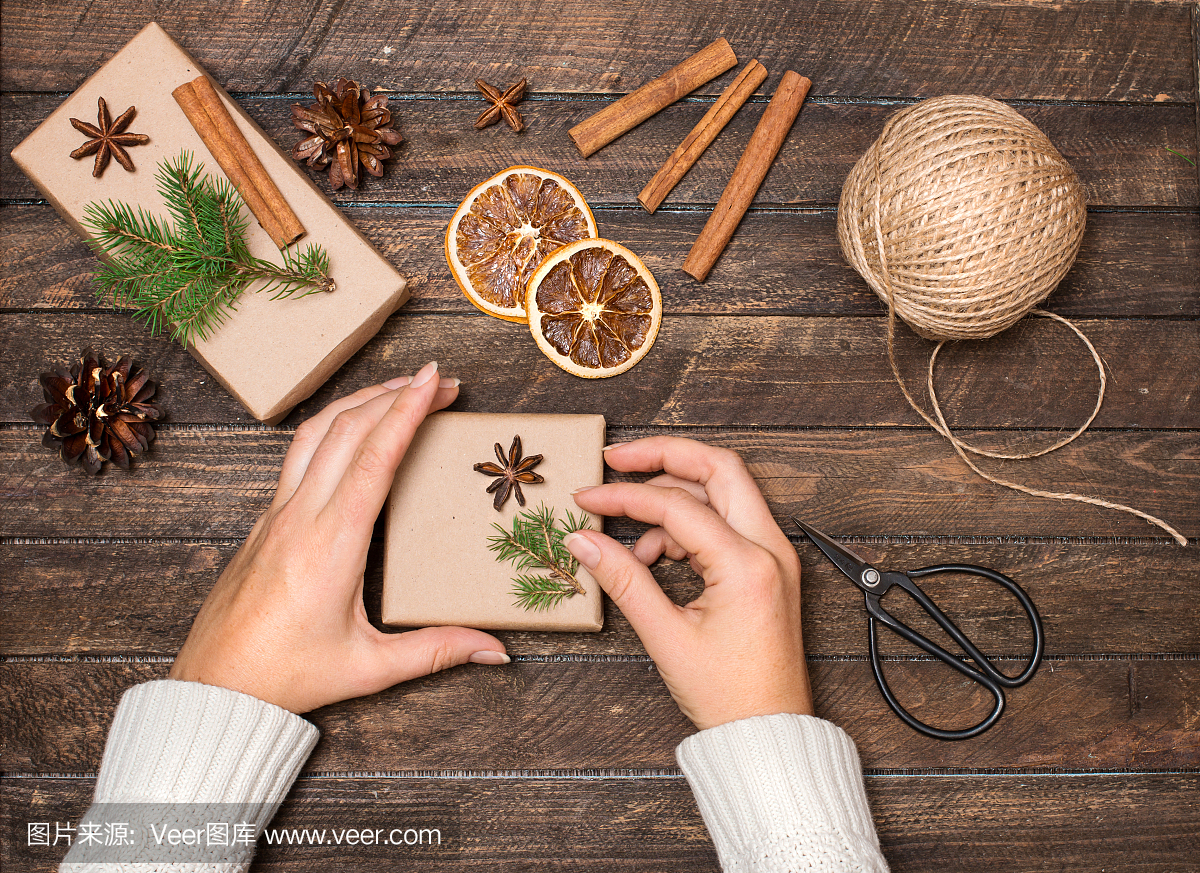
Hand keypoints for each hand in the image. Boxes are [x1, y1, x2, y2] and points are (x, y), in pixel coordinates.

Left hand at [169, 362, 509, 713]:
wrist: (214, 687)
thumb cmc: (286, 677)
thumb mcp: (370, 667)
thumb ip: (436, 650)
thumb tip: (495, 649)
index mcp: (331, 544)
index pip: (375, 457)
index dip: (407, 411)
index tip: (435, 381)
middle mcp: (300, 517)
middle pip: (347, 429)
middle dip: (396, 393)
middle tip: (439, 379)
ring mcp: (276, 515)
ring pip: (315, 433)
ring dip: (359, 401)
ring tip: (399, 387)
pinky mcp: (265, 521)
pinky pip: (298, 454)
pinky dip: (332, 425)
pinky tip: (351, 427)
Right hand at [564, 437, 811, 730]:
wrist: (769, 734)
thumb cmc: (731, 697)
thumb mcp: (666, 637)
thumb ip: (623, 580)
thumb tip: (584, 541)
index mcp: (748, 564)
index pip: (676, 505)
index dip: (623, 495)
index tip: (587, 498)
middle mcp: (770, 549)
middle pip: (717, 468)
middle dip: (663, 457)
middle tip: (617, 460)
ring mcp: (773, 555)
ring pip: (723, 491)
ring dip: (673, 497)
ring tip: (631, 537)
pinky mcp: (767, 566)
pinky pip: (726, 521)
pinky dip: (688, 525)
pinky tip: (656, 556)